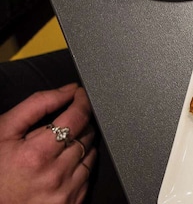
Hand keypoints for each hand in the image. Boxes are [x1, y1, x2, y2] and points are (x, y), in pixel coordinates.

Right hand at [0, 84, 96, 203]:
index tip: (80, 95)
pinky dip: (80, 165)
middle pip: (88, 134)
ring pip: (91, 154)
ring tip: (58, 147)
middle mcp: (55, 176)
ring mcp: (64, 193)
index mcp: (37, 155)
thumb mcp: (5, 131)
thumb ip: (37, 104)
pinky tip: (61, 166)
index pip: (78, 117)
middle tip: (62, 125)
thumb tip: (69, 90)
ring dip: (81, 144)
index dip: (82, 100)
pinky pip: (89, 176)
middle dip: (79, 123)